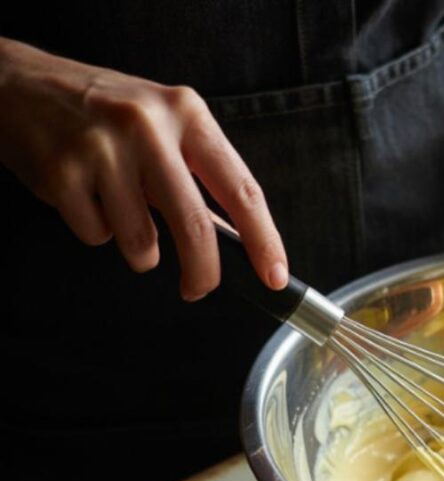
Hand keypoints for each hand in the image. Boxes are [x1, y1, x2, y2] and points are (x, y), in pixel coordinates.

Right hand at [0, 38, 286, 299]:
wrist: (19, 84)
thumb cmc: (104, 111)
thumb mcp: (162, 124)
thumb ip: (198, 175)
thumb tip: (236, 239)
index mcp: (187, 114)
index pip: (241, 188)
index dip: (263, 240)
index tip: (274, 275)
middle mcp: (148, 126)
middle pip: (194, 226)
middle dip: (203, 272)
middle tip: (199, 289)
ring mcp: (103, 148)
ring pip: (141, 242)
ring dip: (136, 247)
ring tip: (118, 209)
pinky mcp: (63, 172)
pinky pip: (96, 235)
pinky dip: (95, 229)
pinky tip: (84, 194)